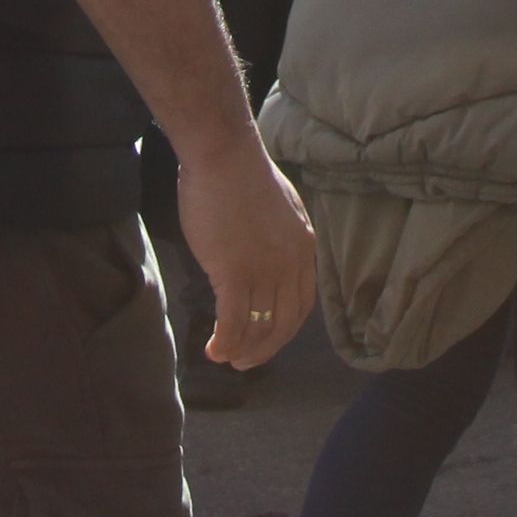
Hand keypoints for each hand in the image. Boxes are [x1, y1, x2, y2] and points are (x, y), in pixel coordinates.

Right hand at [175, 136, 318, 369]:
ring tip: (225, 358)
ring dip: (242, 350)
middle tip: (246, 362)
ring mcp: (264, 270)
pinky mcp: (235, 272)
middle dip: (265, 348)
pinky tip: (213, 350)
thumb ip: (278, 237)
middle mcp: (290, 263)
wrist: (223, 154)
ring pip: (258, 326)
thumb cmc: (240, 173)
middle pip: (284, 322)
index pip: (302, 303)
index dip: (285, 328)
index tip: (268, 338)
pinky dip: (225, 342)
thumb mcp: (278, 207)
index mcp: (304, 247)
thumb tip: (264, 258)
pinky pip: (232, 321)